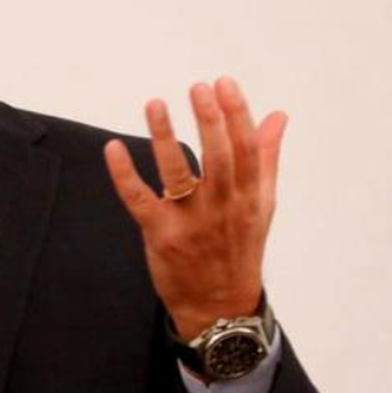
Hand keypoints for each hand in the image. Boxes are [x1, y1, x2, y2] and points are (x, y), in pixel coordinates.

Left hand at [103, 77, 287, 340]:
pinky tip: (114, 149)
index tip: (224, 84)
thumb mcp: (261, 206)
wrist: (219, 308)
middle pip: (218, 158)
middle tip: (198, 88)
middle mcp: (222, 208)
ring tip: (155, 105)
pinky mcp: (160, 234)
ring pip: (177, 174)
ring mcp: (190, 222)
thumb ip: (266, 158)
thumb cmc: (239, 249)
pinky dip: (124, 174)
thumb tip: (276, 117)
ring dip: (164, 137)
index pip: (247, 150)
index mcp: (249, 198)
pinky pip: (139, 200)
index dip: (236, 115)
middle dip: (208, 120)